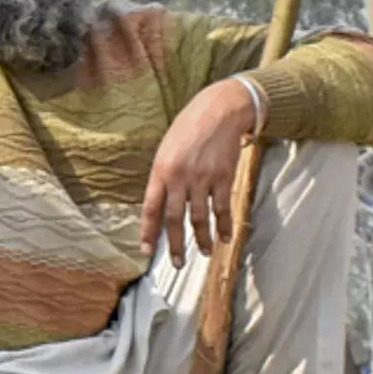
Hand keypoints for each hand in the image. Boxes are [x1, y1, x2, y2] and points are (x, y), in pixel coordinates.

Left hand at [138, 76, 260, 260]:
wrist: (219, 110)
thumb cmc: (189, 127)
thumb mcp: (166, 148)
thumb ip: (163, 176)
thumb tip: (160, 203)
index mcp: (161, 170)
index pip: (151, 208)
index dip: (148, 232)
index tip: (147, 251)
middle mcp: (180, 177)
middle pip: (175, 219)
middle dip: (175, 245)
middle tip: (177, 264)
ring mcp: (203, 178)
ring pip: (200, 218)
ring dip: (202, 239)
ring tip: (204, 253)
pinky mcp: (223, 178)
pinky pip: (223, 208)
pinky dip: (224, 226)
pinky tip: (225, 238)